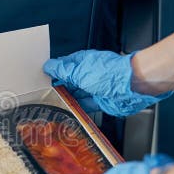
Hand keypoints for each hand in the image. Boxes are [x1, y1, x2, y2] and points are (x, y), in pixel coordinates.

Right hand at [43, 50, 171, 116]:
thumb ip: (63, 71)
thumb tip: (48, 66)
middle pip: (68, 83)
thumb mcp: (80, 71)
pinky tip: (69, 111)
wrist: (133, 86)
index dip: (52, 74)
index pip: (63, 67)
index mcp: (82, 62)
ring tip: (53, 105)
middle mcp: (87, 75)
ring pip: (75, 95)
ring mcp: (94, 88)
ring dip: (66, 100)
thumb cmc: (110, 74)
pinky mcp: (99, 101)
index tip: (40, 81)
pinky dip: (76, 109)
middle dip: (58, 89)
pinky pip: (84, 106)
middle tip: (43, 96)